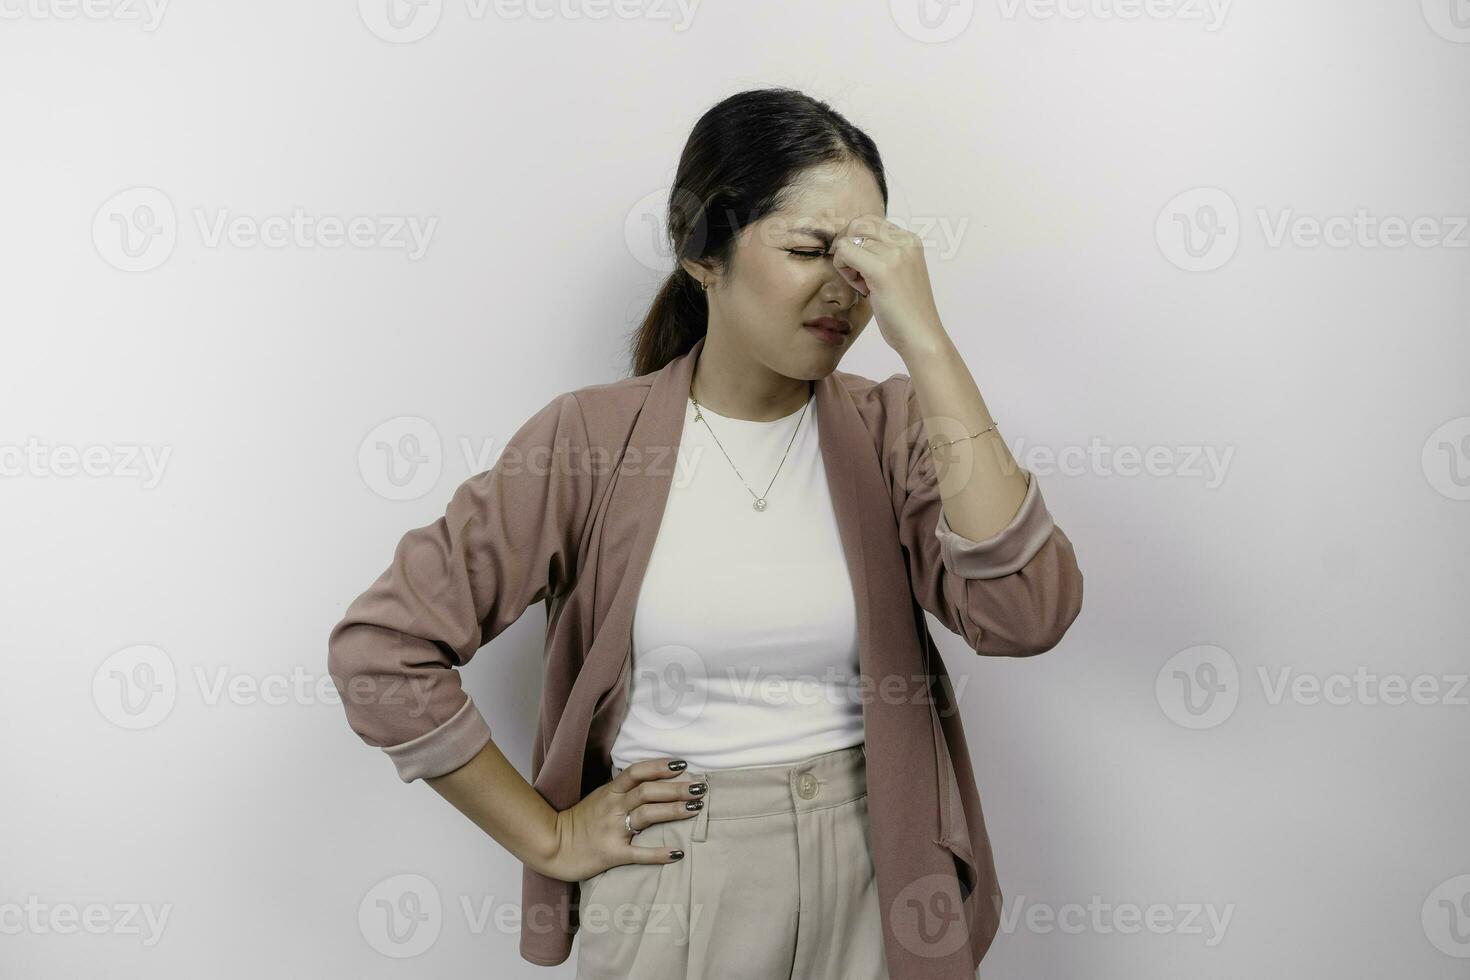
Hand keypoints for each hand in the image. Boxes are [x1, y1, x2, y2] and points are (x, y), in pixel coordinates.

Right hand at [544, 757, 705, 883]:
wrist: (552, 846)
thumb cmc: (579, 822)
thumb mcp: (599, 798)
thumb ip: (622, 791)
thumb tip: (652, 782)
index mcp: (610, 791)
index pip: (637, 772)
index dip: (659, 766)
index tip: (682, 764)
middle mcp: (612, 806)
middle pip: (648, 791)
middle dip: (676, 788)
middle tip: (700, 788)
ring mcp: (612, 829)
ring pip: (647, 814)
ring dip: (674, 810)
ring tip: (696, 808)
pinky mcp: (612, 853)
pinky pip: (639, 853)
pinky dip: (659, 853)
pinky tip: (678, 852)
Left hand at [827, 214, 947, 357]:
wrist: (921, 336)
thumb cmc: (906, 312)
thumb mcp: (898, 273)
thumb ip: (882, 255)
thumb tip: (850, 243)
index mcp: (911, 240)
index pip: (871, 222)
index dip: (857, 241)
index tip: (862, 267)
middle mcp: (905, 241)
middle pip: (858, 224)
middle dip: (847, 246)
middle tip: (854, 273)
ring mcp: (895, 253)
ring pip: (849, 238)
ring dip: (846, 260)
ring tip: (861, 283)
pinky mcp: (881, 269)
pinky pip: (845, 252)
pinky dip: (844, 269)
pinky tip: (861, 288)